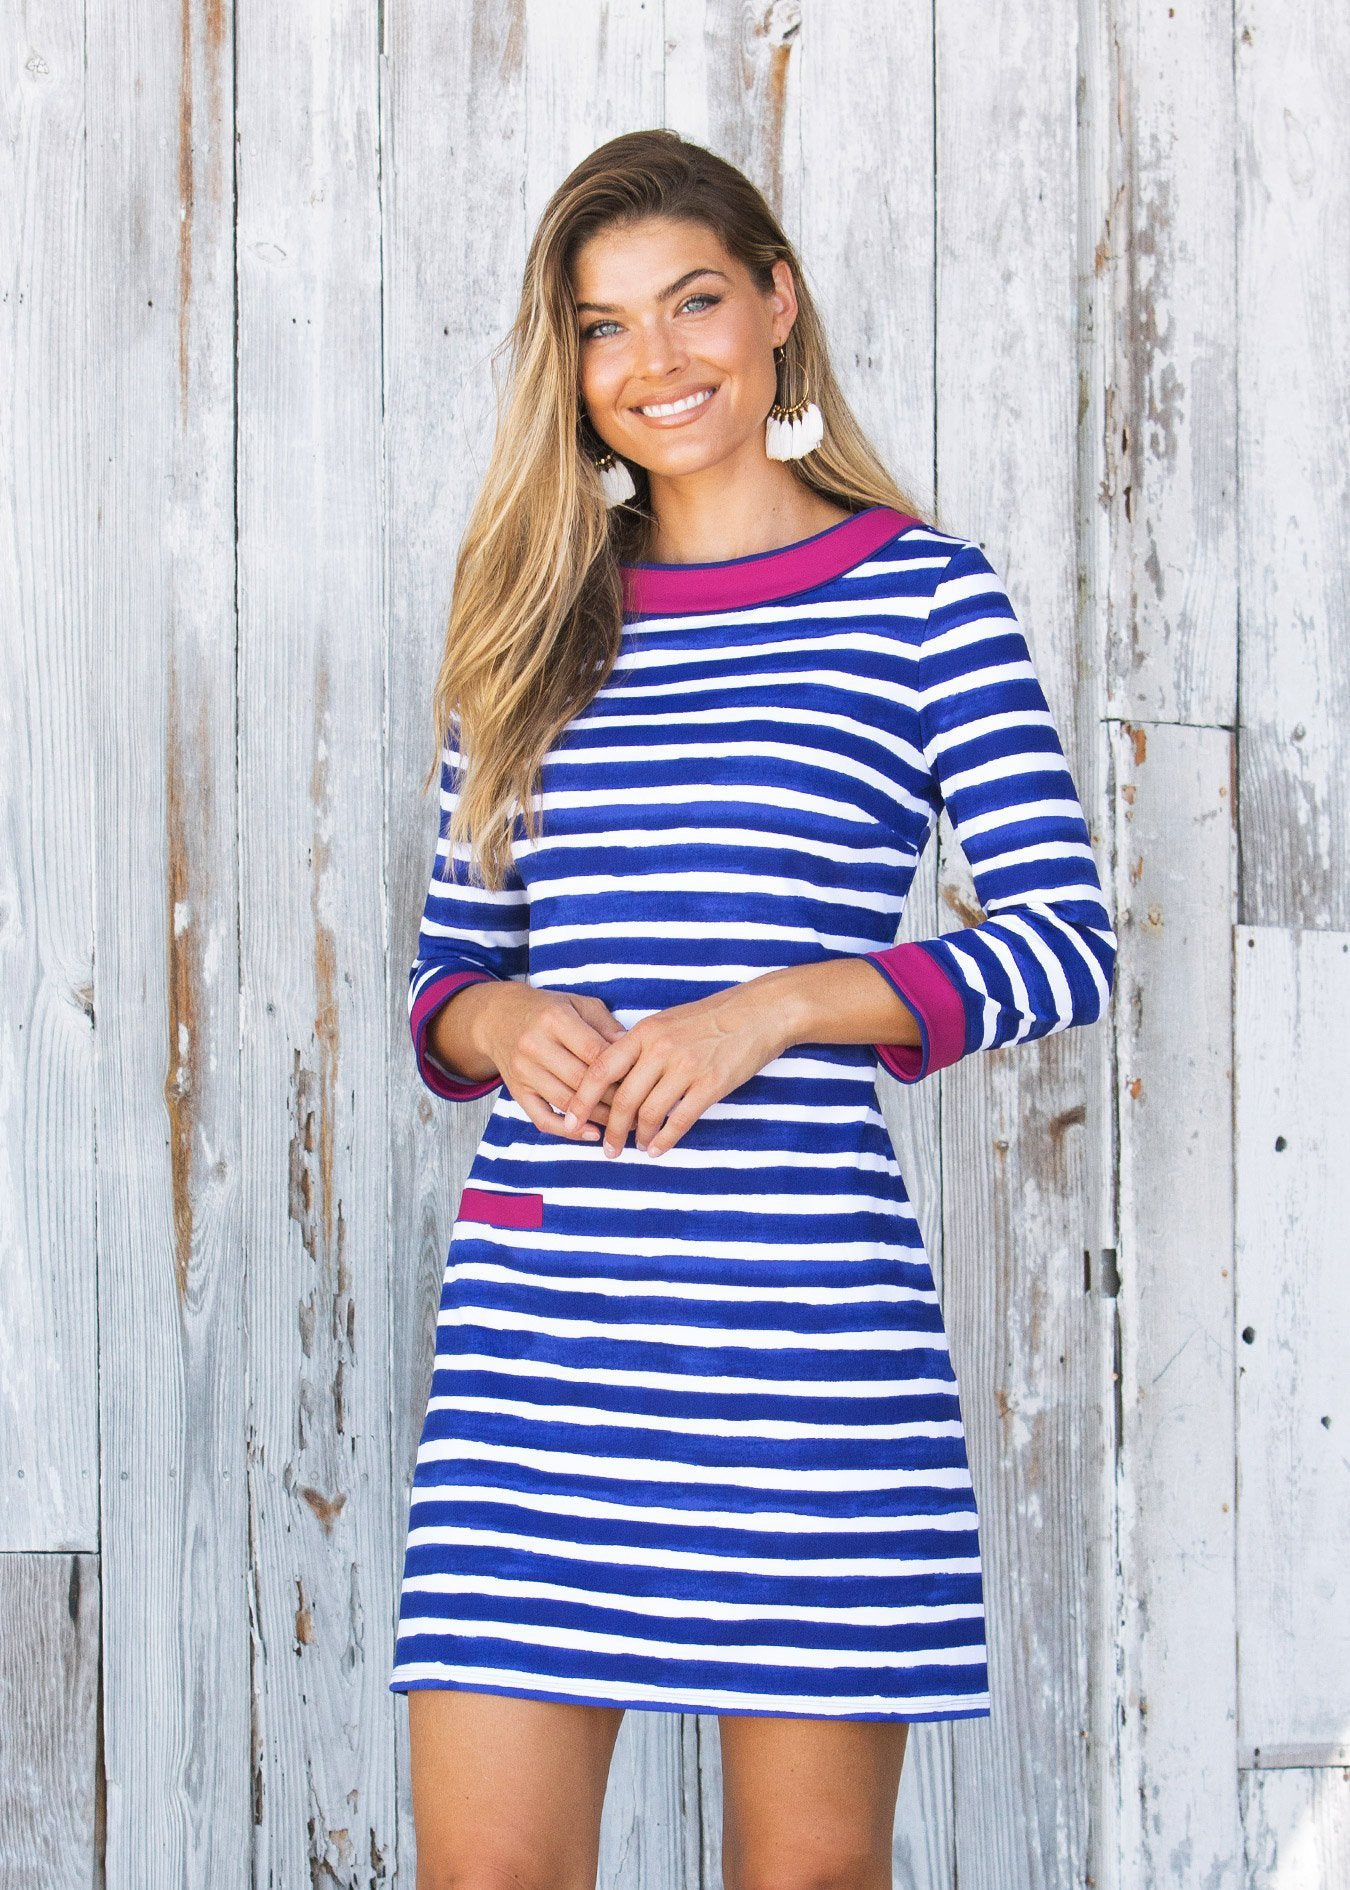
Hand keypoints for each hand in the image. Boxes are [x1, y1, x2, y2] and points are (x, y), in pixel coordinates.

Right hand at [442, 982, 628, 1141]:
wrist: (498, 1018)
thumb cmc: (548, 1010)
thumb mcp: (578, 1004)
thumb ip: (606, 1025)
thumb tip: (634, 1050)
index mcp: (555, 1019)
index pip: (595, 1052)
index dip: (622, 1069)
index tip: (644, 1080)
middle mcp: (535, 1045)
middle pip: (582, 1081)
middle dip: (615, 1098)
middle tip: (641, 1108)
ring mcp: (523, 1071)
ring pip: (567, 1103)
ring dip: (598, 1117)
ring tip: (625, 1123)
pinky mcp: (516, 1091)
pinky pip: (542, 1118)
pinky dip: (567, 1131)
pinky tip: (591, 1133)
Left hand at [558, 981, 791, 1158]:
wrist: (760, 1011)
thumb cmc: (713, 1017)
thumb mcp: (668, 1022)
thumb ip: (641, 1047)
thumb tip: (615, 1078)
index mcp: (645, 1032)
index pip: (601, 1069)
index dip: (582, 1098)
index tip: (570, 1120)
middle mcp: (660, 1049)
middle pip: (622, 1099)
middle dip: (611, 1130)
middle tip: (607, 1148)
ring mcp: (686, 1067)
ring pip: (649, 1113)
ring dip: (638, 1138)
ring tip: (635, 1148)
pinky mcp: (710, 1084)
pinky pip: (680, 1121)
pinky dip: (664, 1140)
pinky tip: (657, 1149)